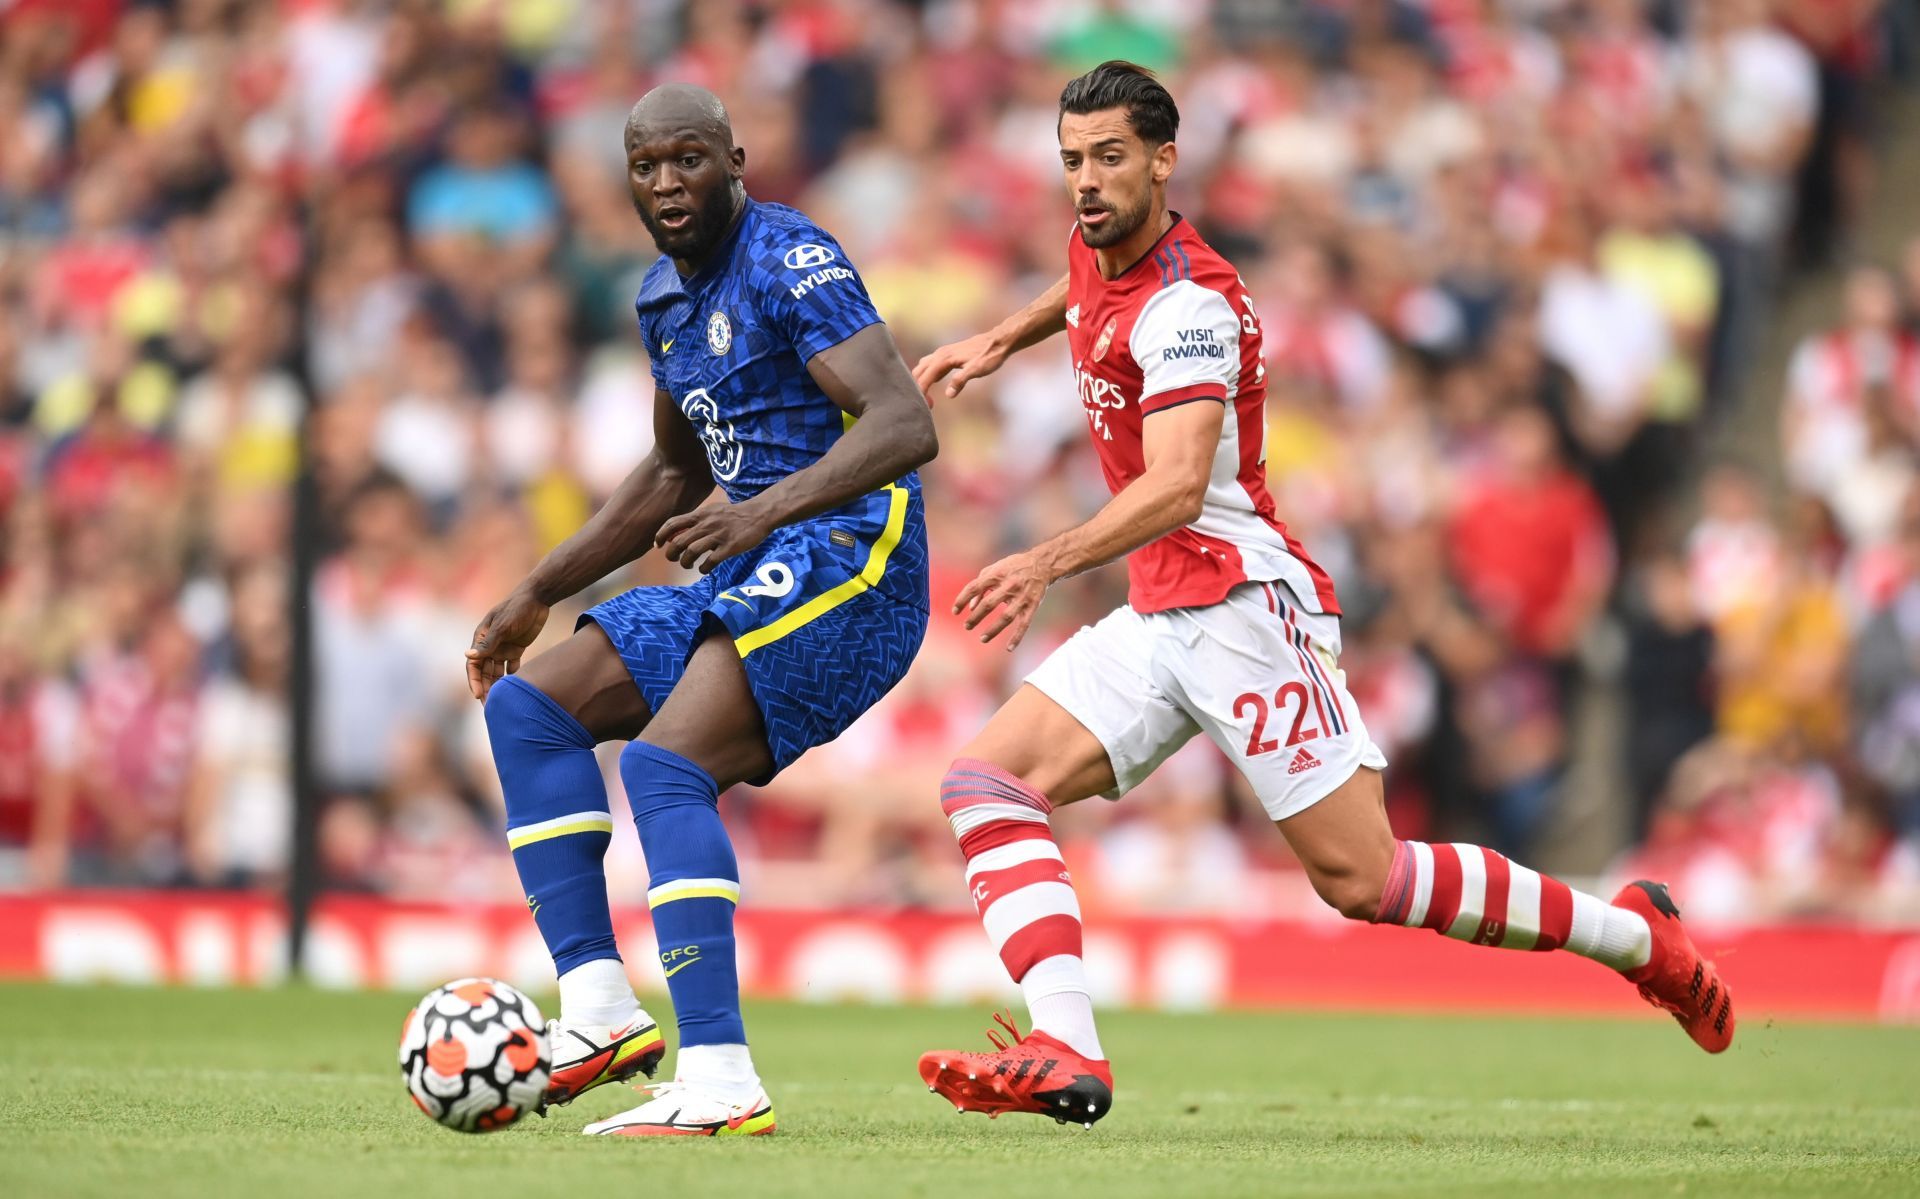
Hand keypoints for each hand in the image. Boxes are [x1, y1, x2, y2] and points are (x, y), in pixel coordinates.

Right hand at [466, 588, 549, 700]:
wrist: (538, 598)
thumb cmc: (517, 608)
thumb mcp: (502, 626)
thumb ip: (487, 643)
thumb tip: (467, 656)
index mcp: (481, 639)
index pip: (473, 665)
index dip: (475, 681)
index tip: (479, 696)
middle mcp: (490, 645)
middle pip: (484, 671)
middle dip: (485, 688)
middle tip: (490, 706)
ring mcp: (503, 648)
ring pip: (496, 672)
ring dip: (497, 685)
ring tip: (502, 701)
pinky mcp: (516, 649)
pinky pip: (511, 667)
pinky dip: (512, 677)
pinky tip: (516, 689)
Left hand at [656, 500, 774, 572]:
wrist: (759, 514)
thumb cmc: (734, 515)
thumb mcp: (712, 511)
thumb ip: (696, 520)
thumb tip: (678, 533)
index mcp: (700, 515)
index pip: (673, 524)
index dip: (661, 535)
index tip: (658, 545)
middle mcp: (706, 524)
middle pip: (679, 541)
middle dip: (672, 554)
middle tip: (674, 559)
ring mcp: (718, 536)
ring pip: (692, 552)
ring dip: (685, 562)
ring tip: (688, 564)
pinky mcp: (729, 547)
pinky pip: (710, 561)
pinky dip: (703, 568)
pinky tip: (704, 569)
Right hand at [912, 331, 1006, 401]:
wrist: (998, 341)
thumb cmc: (989, 356)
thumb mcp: (977, 370)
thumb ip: (961, 380)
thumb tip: (948, 394)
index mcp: (944, 358)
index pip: (925, 377)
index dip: (921, 391)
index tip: (923, 405)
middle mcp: (940, 354)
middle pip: (919, 371)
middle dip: (918, 387)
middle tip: (927, 404)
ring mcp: (942, 353)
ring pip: (923, 367)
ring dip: (921, 380)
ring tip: (927, 396)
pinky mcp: (947, 354)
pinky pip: (930, 364)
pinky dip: (927, 374)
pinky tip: (933, 383)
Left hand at [954, 550, 1053, 649]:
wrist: (1042, 564)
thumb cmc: (1013, 567)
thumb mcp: (994, 569)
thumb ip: (980, 586)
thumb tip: (970, 607)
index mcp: (997, 574)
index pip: (974, 588)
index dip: (962, 599)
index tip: (955, 611)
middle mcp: (1009, 585)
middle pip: (988, 604)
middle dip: (975, 617)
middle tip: (967, 626)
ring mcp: (1021, 597)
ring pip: (1006, 617)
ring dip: (993, 630)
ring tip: (982, 638)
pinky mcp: (1032, 606)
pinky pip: (1024, 624)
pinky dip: (1017, 637)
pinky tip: (1009, 648)